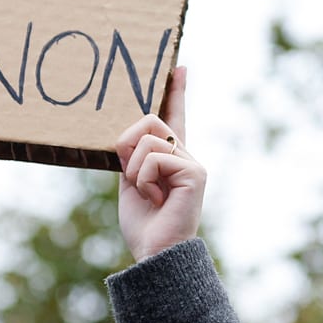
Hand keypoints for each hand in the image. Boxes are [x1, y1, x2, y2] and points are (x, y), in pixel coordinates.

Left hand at [114, 67, 205, 261]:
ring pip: (147, 138)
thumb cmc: (144, 225)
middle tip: (131, 176)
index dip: (177, 92)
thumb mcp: (130, 182)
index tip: (179, 67)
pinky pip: (153, 157)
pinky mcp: (194, 172)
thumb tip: (128, 134)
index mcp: (170, 158)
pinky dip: (143, 179)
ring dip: (134, 169)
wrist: (155, 254)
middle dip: (128, 143)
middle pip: (151, 119)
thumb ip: (132, 155)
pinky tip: (155, 198)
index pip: (174, 117)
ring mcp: (192, 162)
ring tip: (146, 194)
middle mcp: (186, 156)